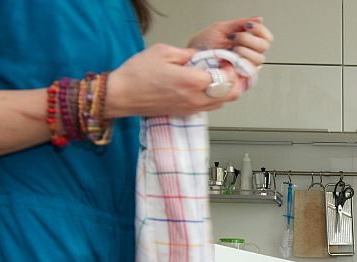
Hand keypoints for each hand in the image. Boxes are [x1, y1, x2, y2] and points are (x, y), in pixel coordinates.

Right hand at [107, 43, 240, 118]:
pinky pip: (209, 107)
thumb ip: (187, 53)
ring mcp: (192, 108)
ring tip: (217, 78)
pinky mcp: (186, 113)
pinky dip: (214, 98)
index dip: (230, 69)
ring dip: (225, 91)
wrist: (122, 95)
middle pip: (230, 95)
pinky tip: (206, 87)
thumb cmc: (138, 73)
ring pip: (222, 103)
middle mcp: (196, 98)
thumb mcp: (162, 52)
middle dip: (234, 81)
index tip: (224, 61)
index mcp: (192, 81)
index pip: (226, 79)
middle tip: (227, 70)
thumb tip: (201, 56)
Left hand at [188, 17, 274, 67]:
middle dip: (248, 40)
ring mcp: (246, 66)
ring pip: (259, 58)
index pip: (266, 37)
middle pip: (264, 46)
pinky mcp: (242, 77)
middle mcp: (249, 54)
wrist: (192, 59)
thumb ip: (240, 23)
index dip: (260, 30)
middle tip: (234, 39)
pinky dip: (241, 63)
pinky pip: (251, 71)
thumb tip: (259, 19)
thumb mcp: (221, 29)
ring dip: (243, 51)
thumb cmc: (202, 45)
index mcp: (247, 42)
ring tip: (231, 51)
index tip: (248, 27)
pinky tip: (232, 60)